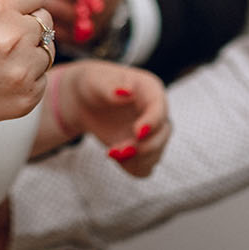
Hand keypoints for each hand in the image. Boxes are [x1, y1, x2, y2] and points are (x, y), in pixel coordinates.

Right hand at [0, 0, 53, 140]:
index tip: (14, 5)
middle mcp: (13, 37)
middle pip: (45, 19)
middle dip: (25, 23)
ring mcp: (22, 70)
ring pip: (47, 48)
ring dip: (29, 51)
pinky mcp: (28, 96)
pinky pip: (43, 76)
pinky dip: (26, 76)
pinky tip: (0, 77)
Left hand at [53, 59, 168, 176]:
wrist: (86, 101)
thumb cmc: (94, 84)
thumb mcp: (96, 81)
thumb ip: (110, 87)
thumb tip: (126, 93)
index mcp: (150, 90)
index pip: (160, 109)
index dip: (152, 123)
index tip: (138, 133)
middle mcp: (156, 113)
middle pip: (163, 135)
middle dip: (144, 147)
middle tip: (117, 150)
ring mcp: (151, 133)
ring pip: (155, 155)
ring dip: (135, 160)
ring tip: (111, 152)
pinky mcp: (141, 149)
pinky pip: (145, 167)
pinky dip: (132, 168)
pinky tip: (114, 156)